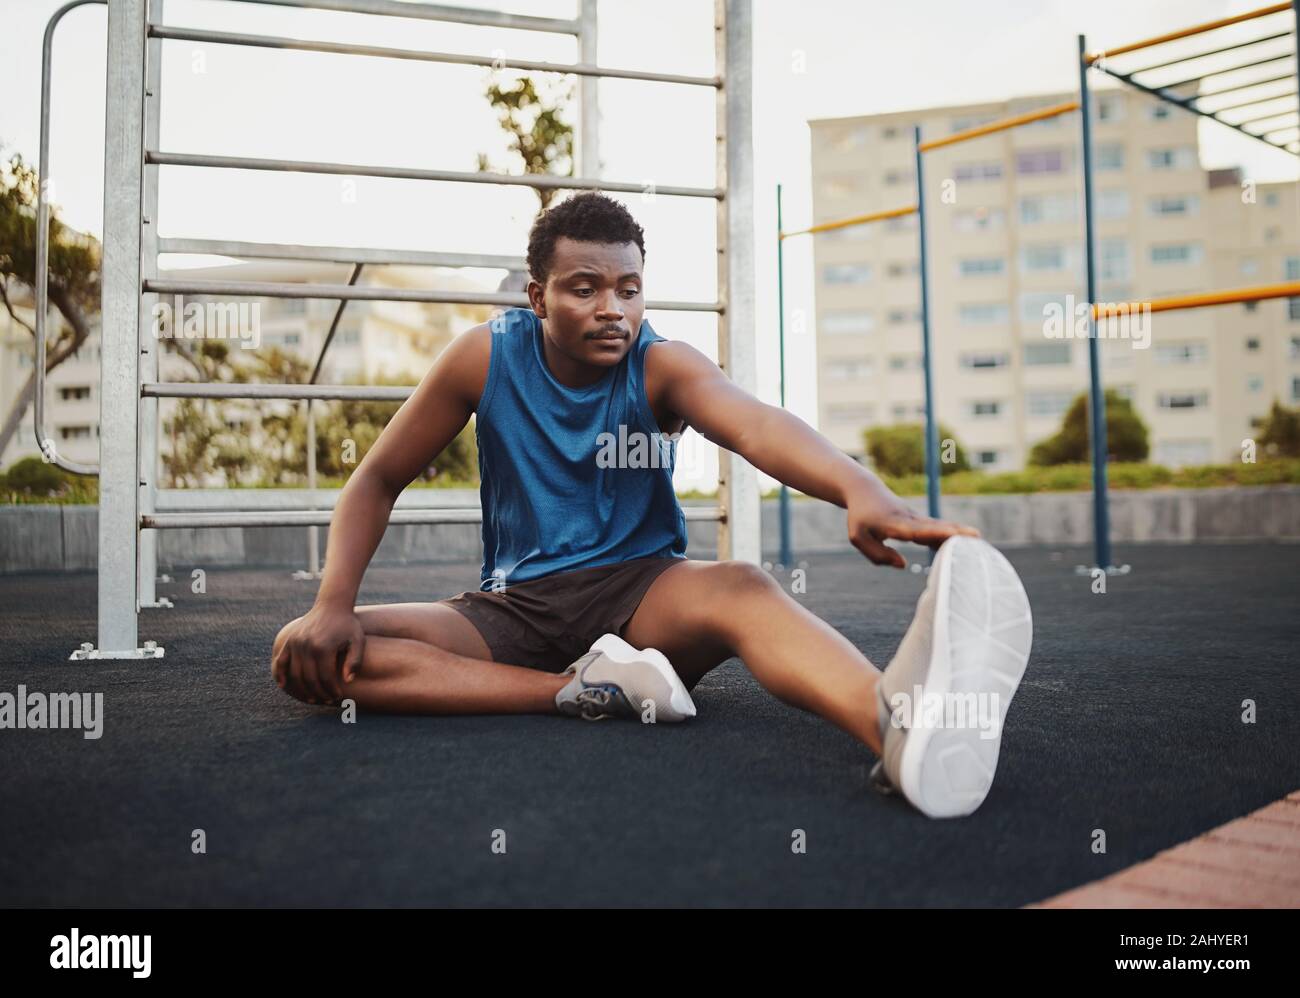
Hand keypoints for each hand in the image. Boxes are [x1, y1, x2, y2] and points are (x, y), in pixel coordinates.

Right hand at [271, 602, 365, 704]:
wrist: (332, 605)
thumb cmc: (348, 625)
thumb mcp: (358, 641)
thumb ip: (355, 661)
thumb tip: (347, 681)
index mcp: (324, 647)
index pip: (325, 678)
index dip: (331, 690)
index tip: (338, 696)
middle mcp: (307, 645)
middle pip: (309, 678)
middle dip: (318, 693)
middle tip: (326, 700)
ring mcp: (295, 643)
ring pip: (295, 673)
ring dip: (302, 689)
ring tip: (311, 698)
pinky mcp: (289, 640)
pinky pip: (281, 661)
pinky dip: (280, 674)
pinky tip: (284, 686)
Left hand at [846, 485, 979, 568]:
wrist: (865, 490)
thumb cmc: (860, 517)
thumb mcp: (858, 538)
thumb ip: (878, 555)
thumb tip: (903, 565)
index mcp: (894, 524)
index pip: (917, 530)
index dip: (935, 533)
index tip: (953, 535)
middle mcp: (909, 520)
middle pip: (935, 527)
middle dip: (955, 532)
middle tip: (977, 537)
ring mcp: (916, 519)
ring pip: (940, 527)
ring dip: (959, 533)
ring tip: (979, 541)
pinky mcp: (919, 521)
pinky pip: (938, 529)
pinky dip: (952, 536)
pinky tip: (966, 544)